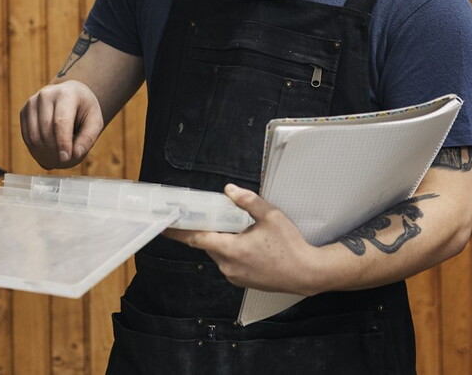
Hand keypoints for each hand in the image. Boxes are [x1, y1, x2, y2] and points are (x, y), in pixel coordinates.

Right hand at [19, 80, 103, 168]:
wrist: (71, 93)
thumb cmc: (84, 109)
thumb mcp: (95, 121)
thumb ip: (88, 138)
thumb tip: (76, 154)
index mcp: (66, 94)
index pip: (61, 121)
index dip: (63, 142)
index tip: (66, 158)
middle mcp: (46, 94)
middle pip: (46, 129)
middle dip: (53, 149)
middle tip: (63, 159)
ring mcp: (32, 102)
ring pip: (33, 134)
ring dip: (43, 150)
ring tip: (54, 158)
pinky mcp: (24, 110)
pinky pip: (26, 135)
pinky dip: (34, 147)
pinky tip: (44, 154)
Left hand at [163, 184, 328, 294]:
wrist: (306, 273)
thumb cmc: (290, 247)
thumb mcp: (271, 216)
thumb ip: (248, 201)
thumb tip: (230, 190)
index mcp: (232, 250)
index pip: (197, 239)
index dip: (179, 232)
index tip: (165, 226)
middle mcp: (229, 266)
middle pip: (208, 245)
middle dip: (207, 230)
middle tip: (210, 216)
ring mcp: (235, 276)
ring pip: (218, 254)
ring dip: (221, 241)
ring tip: (238, 229)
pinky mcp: (242, 281)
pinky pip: (228, 263)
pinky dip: (231, 251)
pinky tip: (247, 243)